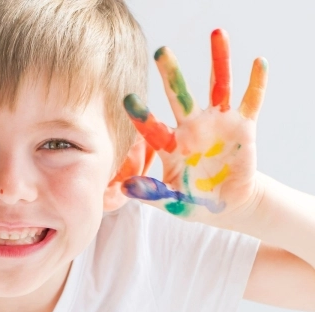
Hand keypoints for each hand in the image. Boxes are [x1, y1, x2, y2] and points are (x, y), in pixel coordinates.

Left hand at [121, 29, 267, 226]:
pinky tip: (258, 62)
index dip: (141, 115)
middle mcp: (191, 127)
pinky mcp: (243, 126)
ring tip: (218, 34)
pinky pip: (251, 101)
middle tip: (161, 51)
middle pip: (179, 95)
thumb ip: (151, 193)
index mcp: (170, 145)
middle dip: (172, 74)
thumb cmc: (194, 201)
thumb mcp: (172, 202)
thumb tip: (125, 188)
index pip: (152, 128)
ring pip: (217, 86)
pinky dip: (256, 82)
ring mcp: (217, 123)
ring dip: (218, 61)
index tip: (128, 99)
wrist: (228, 206)